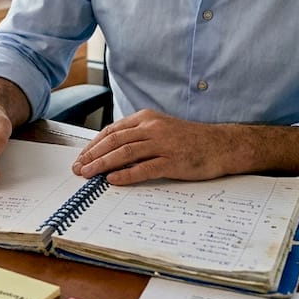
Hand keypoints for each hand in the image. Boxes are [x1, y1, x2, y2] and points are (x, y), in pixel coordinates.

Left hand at [71, 109, 230, 184]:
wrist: (220, 144)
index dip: (93, 144)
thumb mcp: (160, 128)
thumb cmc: (188, 139)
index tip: (81, 157)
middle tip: (78, 168)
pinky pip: (145, 168)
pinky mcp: (173, 161)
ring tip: (88, 174)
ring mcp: (163, 144)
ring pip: (125, 153)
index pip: (112, 131)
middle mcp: (152, 128)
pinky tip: (113, 180)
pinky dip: (127, 174)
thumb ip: (137, 135)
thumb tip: (109, 150)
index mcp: (146, 118)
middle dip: (92, 155)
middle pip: (114, 141)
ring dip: (103, 164)